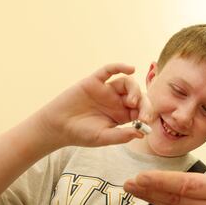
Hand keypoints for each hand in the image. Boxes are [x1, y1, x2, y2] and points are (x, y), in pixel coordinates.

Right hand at [34, 63, 152, 149]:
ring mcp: (106, 90)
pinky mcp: (94, 81)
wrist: (58, 127)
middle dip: (144, 103)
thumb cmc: (81, 134)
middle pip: (138, 95)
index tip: (147, 121)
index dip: (147, 113)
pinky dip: (119, 66)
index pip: (141, 110)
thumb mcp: (103, 138)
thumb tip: (141, 133)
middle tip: (143, 114)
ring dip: (134, 89)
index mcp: (122, 115)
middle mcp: (116, 101)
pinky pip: (108, 70)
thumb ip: (121, 136)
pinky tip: (130, 68)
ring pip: (127, 83)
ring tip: (132, 102)